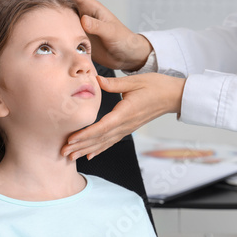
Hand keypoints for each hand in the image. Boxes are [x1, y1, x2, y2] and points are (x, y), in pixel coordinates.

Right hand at [19, 0, 151, 70]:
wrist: (128, 55)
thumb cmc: (124, 41)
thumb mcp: (112, 33)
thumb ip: (98, 26)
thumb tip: (83, 19)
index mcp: (90, 7)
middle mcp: (82, 13)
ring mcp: (78, 24)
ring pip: (56, 13)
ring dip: (40, 8)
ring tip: (21, 2)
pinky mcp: (77, 37)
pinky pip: (59, 28)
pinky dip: (46, 25)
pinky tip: (34, 27)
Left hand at [61, 73, 185, 160]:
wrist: (173, 96)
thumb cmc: (156, 86)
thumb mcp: (135, 81)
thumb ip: (114, 83)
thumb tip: (95, 79)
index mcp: (125, 113)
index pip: (102, 127)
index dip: (85, 135)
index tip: (71, 139)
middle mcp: (125, 124)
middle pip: (99, 139)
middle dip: (80, 146)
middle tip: (63, 152)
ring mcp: (127, 128)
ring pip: (104, 142)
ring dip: (87, 150)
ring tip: (71, 157)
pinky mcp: (128, 128)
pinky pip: (111, 141)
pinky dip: (99, 149)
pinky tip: (90, 154)